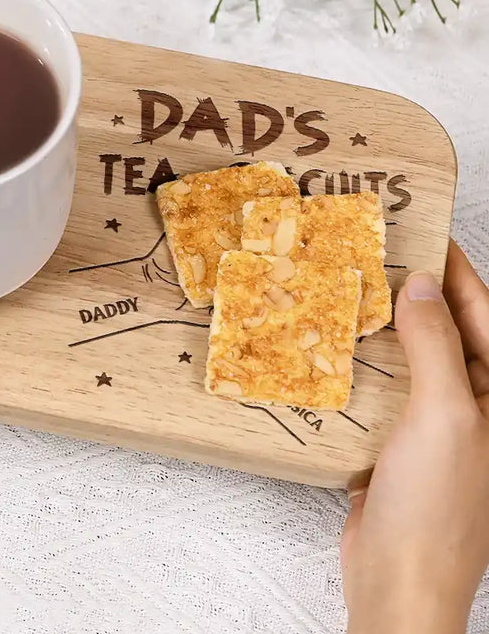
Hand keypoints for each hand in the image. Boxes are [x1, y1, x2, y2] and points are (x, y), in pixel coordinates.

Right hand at [342, 241, 488, 633]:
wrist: (397, 581)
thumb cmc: (436, 508)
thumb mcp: (446, 416)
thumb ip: (437, 346)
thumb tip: (420, 284)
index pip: (484, 315)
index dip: (457, 271)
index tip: (423, 229)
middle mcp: (475, 406)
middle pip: (449, 330)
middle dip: (418, 290)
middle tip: (378, 251)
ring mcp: (436, 423)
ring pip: (412, 356)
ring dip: (385, 324)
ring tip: (351, 286)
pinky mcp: (399, 439)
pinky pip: (385, 385)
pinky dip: (363, 360)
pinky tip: (336, 342)